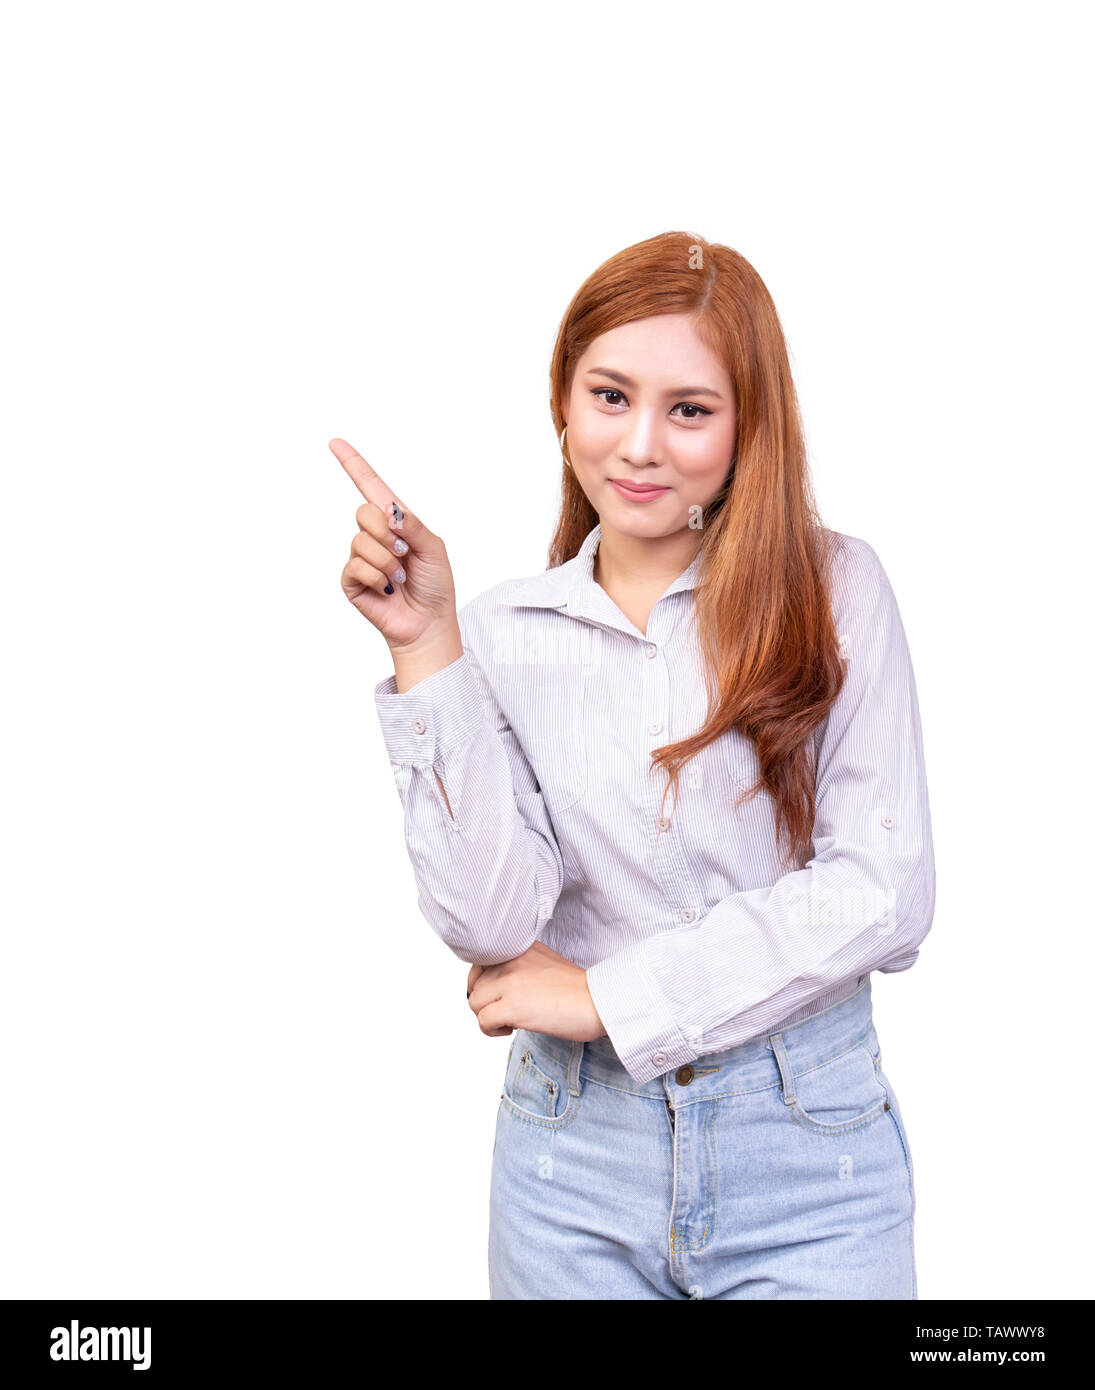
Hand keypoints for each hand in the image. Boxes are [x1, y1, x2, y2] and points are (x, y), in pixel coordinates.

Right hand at [331, 437, 457, 648]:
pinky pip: (356, 566)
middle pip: (364, 513)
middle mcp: (374, 537)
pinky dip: (377, 578)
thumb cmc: (435, 586)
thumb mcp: (434, 548)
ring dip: (387, 561)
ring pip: (361, 541)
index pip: (370, 487)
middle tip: (404, 553)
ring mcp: (361, 558)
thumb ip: (412, 525)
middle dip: (387, 533)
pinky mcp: (351, 581)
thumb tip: (388, 510)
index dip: (353, 464)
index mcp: (396, 523)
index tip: (335, 443)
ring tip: (399, 578)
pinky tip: (387, 590)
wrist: (429, 624)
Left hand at [466, 941, 606, 1041]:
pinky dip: (492, 1030)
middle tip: (504, 1010)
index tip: (496, 995)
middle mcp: (511, 960)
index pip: (479, 961)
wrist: (598, 1001)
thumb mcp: (543, 961)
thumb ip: (518, 965)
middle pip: (474, 984)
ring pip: (474, 1002)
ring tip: (509, 1021)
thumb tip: (496, 984)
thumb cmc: (577, 989)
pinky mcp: (512, 1006)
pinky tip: (511, 1029)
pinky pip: (482, 1021)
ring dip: (488, 1016)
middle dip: (486, 1002)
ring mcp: (510, 982)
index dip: (483, 982)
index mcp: (518, 948)